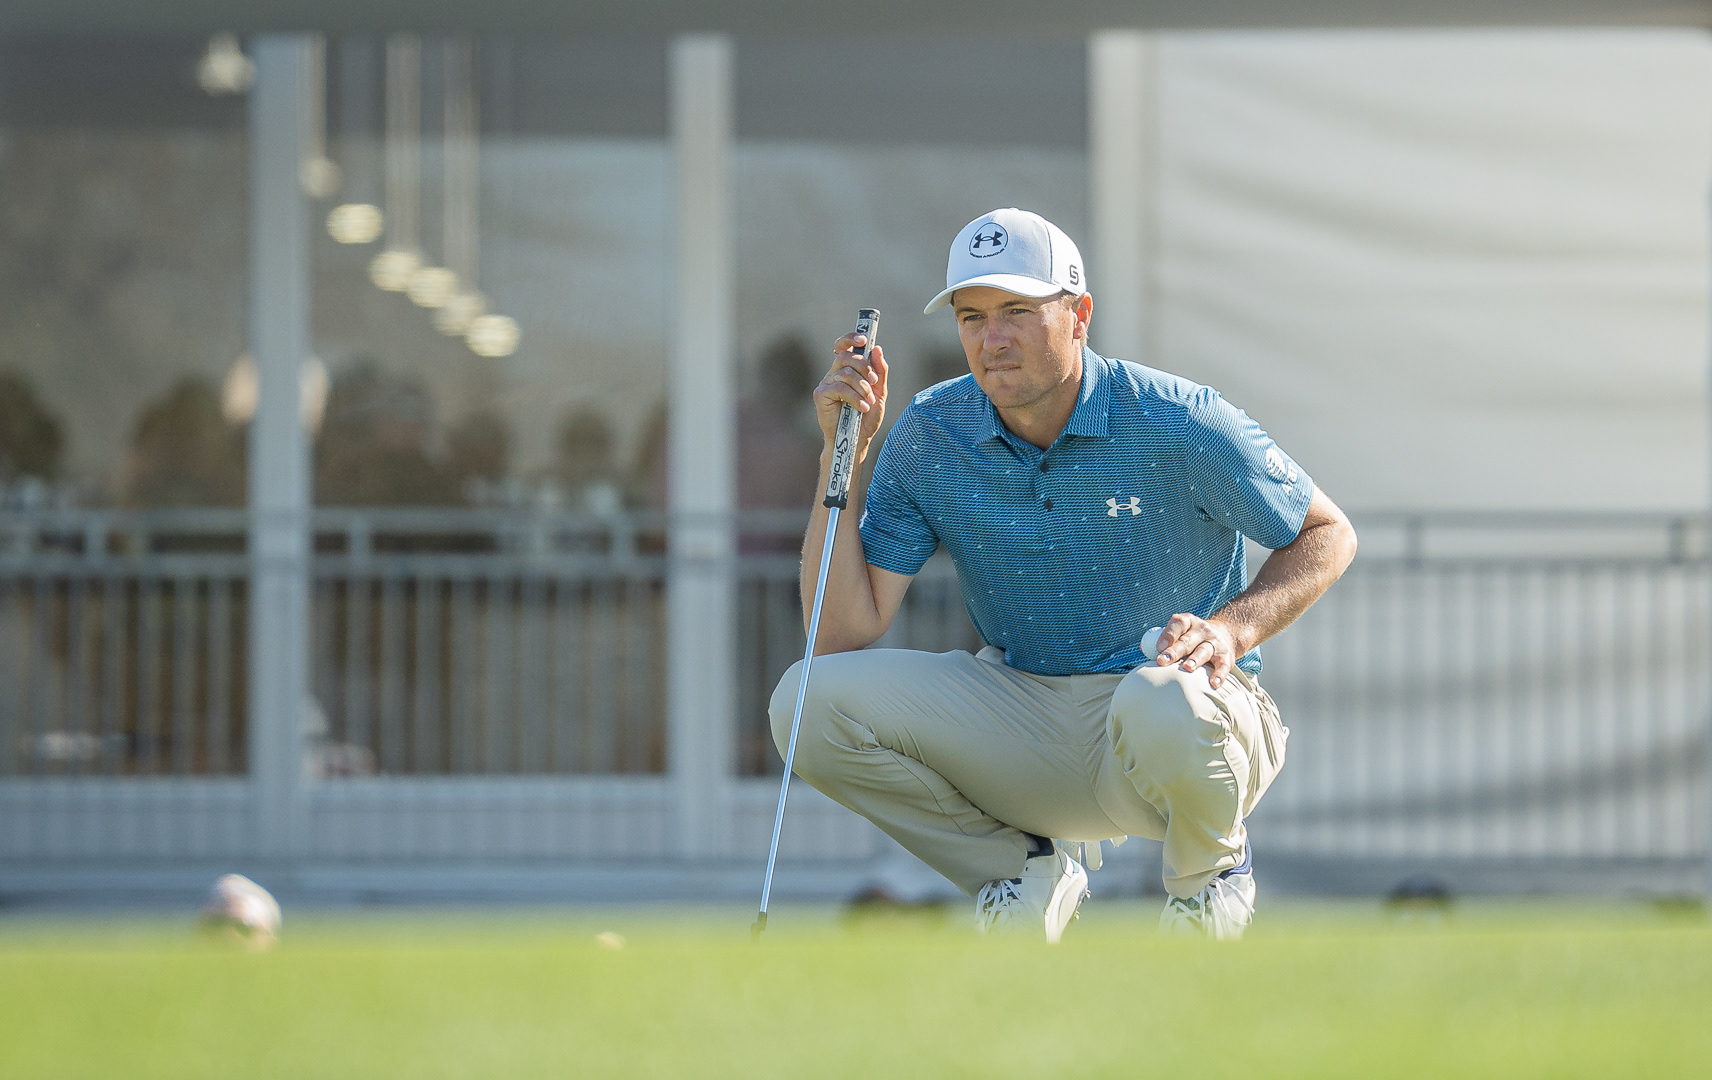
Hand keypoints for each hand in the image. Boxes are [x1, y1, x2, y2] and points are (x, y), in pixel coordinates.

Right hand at [815, 334, 887, 455]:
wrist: (857, 440)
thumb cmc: (866, 417)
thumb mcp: (879, 393)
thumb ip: (880, 372)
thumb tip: (877, 349)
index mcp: (847, 369)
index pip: (843, 346)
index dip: (850, 338)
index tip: (863, 339)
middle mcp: (834, 373)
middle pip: (847, 356)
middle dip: (864, 367)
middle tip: (874, 382)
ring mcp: (826, 383)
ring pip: (845, 372)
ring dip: (862, 386)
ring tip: (868, 401)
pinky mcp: (821, 395)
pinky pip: (839, 387)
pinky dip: (854, 397)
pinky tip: (862, 408)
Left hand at [1153, 613, 1242, 689]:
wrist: (1226, 634)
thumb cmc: (1192, 638)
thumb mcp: (1180, 633)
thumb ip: (1162, 640)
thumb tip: (1142, 648)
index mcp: (1188, 622)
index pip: (1178, 623)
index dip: (1167, 634)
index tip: (1158, 647)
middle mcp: (1202, 630)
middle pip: (1187, 640)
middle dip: (1174, 651)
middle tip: (1162, 661)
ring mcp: (1215, 642)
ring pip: (1204, 650)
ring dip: (1195, 660)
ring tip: (1187, 668)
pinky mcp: (1226, 656)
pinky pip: (1223, 665)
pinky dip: (1219, 674)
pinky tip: (1213, 683)